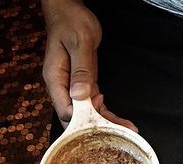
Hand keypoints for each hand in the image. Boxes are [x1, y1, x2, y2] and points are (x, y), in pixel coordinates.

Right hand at [41, 0, 136, 130]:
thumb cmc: (71, 22)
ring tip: (127, 130)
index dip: (81, 119)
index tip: (99, 122)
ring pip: (87, 115)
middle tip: (119, 133)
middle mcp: (62, 87)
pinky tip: (121, 122)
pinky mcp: (84, 85)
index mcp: (55, 78)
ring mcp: (73, 88)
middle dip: (95, 127)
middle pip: (75, 118)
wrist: (70, 11)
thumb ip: (81, 69)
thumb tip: (79, 94)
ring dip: (106, 124)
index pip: (65, 110)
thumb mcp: (79, 43)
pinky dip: (107, 114)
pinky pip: (95, 105)